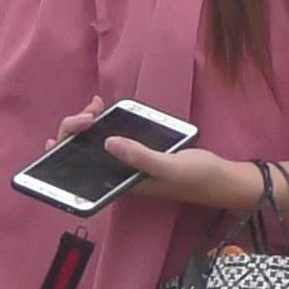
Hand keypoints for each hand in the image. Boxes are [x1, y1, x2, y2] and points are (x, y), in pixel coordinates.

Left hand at [58, 95, 259, 219]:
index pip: (80, 170)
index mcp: (120, 184)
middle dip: (77, 129)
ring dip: (88, 123)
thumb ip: (140, 157)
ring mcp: (126, 161)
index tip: (79, 125)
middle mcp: (117, 174)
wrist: (222, 178)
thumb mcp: (169, 167)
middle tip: (93, 110)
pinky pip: (111, 135)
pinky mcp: (137, 150)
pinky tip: (104, 108)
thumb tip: (107, 142)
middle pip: (81, 152)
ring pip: (93, 142)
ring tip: (96, 105)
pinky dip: (104, 120)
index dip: (66, 148)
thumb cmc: (197, 177)